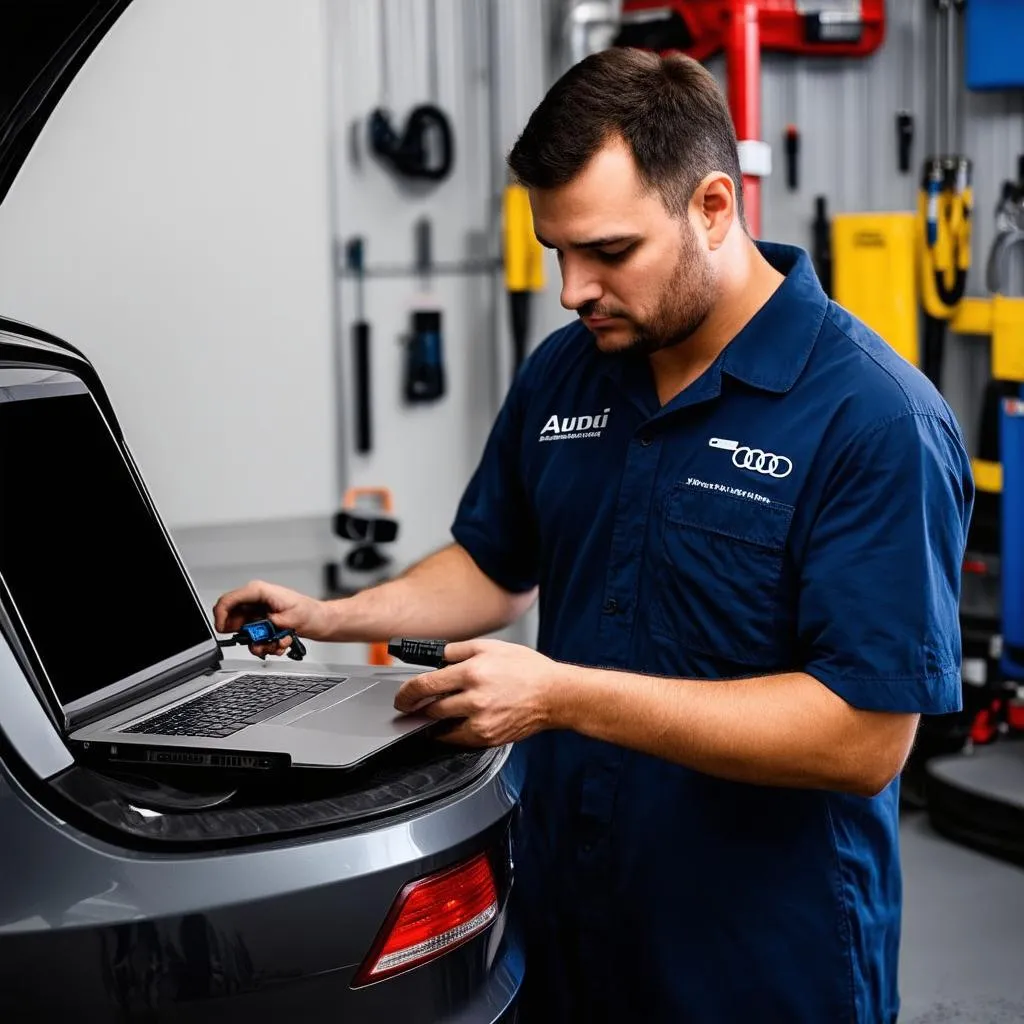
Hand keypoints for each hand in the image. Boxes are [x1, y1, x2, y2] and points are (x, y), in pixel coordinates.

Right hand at [212, 579, 332, 656]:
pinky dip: (265, 645)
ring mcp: (257, 612)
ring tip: (276, 643)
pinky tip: (279, 643)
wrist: (320, 620)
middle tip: (259, 643)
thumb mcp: (289, 618)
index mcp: (259, 591)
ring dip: (259, 644)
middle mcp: (255, 601)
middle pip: (232, 620)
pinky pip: (253, 638)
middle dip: (246, 637)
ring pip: (244, 633)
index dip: (221, 616)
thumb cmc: (310, 612)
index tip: (223, 631)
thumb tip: (255, 631)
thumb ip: (268, 624)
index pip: (228, 600)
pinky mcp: (261, 623)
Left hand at [393, 638, 564, 746]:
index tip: (402, 697)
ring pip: (441, 728)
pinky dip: (451, 733)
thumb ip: (458, 650)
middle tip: (414, 705)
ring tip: (436, 712)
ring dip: (433, 722)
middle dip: (417, 708)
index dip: (407, 693)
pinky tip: (454, 723)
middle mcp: (475, 699)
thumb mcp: (491, 647)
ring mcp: (481, 722)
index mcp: (472, 673)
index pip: (425, 686)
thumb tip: (436, 657)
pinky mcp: (488, 737)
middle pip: (430, 709)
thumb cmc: (527, 670)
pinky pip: (458, 739)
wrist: (554, 695)